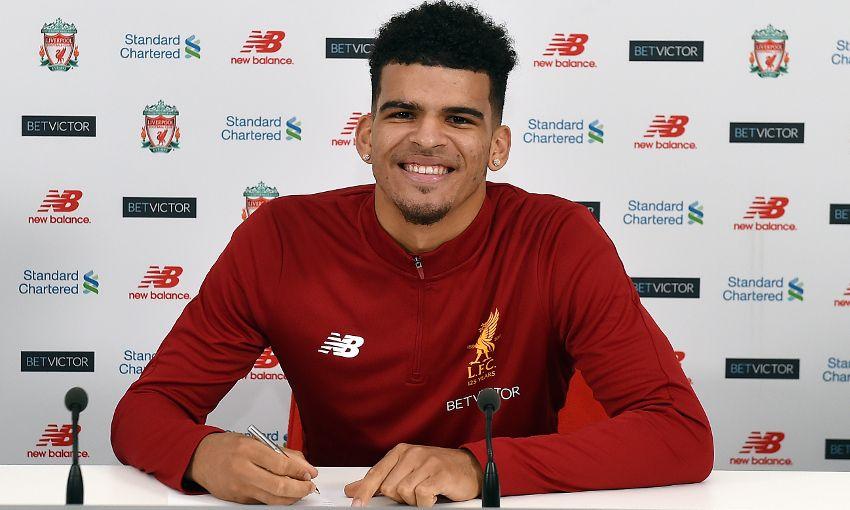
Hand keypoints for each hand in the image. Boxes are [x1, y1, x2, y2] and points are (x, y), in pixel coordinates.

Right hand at [186, 432, 317, 504]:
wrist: (200, 458)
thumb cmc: (227, 447)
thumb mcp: (255, 440)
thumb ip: (281, 452)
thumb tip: (303, 465)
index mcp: (248, 450)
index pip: (282, 465)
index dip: (300, 471)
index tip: (309, 472)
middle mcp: (243, 470)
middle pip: (279, 486)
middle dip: (300, 488)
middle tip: (309, 486)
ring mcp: (239, 487)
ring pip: (272, 499)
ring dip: (292, 498)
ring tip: (300, 491)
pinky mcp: (237, 499)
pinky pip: (262, 502)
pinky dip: (276, 499)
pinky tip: (283, 494)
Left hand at [344, 443, 483, 506]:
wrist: (468, 467)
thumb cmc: (436, 469)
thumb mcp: (405, 471)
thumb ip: (380, 480)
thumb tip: (353, 489)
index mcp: (400, 451)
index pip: (376, 474)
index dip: (364, 492)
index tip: (356, 505)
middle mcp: (412, 454)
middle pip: (389, 487)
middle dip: (399, 497)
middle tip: (414, 491)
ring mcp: (427, 463)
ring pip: (404, 493)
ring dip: (414, 500)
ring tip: (426, 491)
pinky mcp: (440, 474)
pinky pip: (421, 496)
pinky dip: (426, 502)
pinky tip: (433, 494)